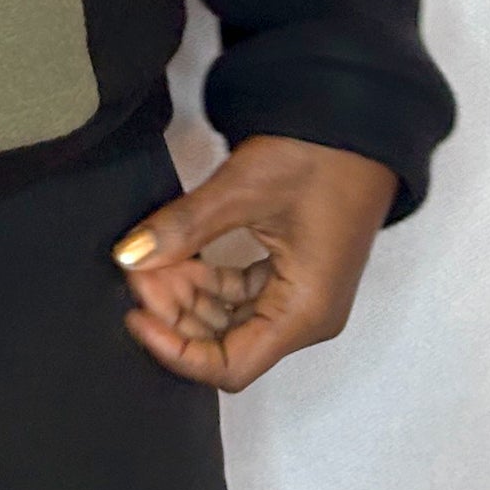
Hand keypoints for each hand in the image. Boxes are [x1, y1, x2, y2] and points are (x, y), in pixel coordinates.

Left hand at [111, 135, 395, 391]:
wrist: (357, 122)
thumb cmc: (323, 155)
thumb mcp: (242, 190)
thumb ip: (184, 227)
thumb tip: (132, 257)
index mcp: (305, 312)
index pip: (230, 366)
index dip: (176, 349)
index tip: (136, 315)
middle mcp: (306, 315)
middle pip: (226, 344)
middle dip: (176, 314)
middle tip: (138, 271)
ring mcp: (300, 294)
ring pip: (229, 319)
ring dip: (188, 295)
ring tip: (153, 257)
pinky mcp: (292, 273)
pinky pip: (240, 294)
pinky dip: (206, 279)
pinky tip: (178, 254)